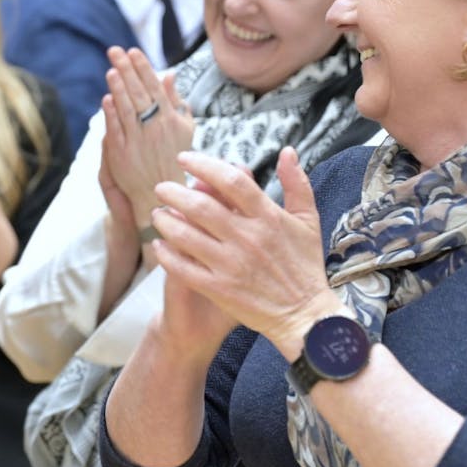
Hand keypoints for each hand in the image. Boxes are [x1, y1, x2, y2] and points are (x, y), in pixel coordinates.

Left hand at [102, 46, 190, 227]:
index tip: (133, 51)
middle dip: (126, 69)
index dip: (143, 68)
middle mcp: (155, 128)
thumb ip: (175, 101)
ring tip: (110, 69)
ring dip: (117, 87)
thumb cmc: (175, 155)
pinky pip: (116, 129)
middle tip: (114, 51)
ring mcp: (138, 141)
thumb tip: (168, 74)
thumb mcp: (184, 128)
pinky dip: (111, 113)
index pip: (154, 87)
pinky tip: (106, 98)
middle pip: (138, 93)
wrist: (161, 190)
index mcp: (171, 119)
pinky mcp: (122, 153)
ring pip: (126, 109)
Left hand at [151, 148, 342, 353]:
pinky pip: (183, 267)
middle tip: (161, 187)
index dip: (203, 165)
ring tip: (157, 213)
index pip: (231, 181)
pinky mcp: (219, 289)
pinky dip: (166, 254)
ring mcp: (232, 264)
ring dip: (165, 220)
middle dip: (174, 192)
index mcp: (269, 218)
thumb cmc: (305, 266)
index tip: (184, 159)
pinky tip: (159, 245)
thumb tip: (288, 151)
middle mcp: (248, 238)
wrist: (305, 315)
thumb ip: (297, 184)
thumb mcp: (308, 221)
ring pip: (186, 235)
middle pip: (201, 206)